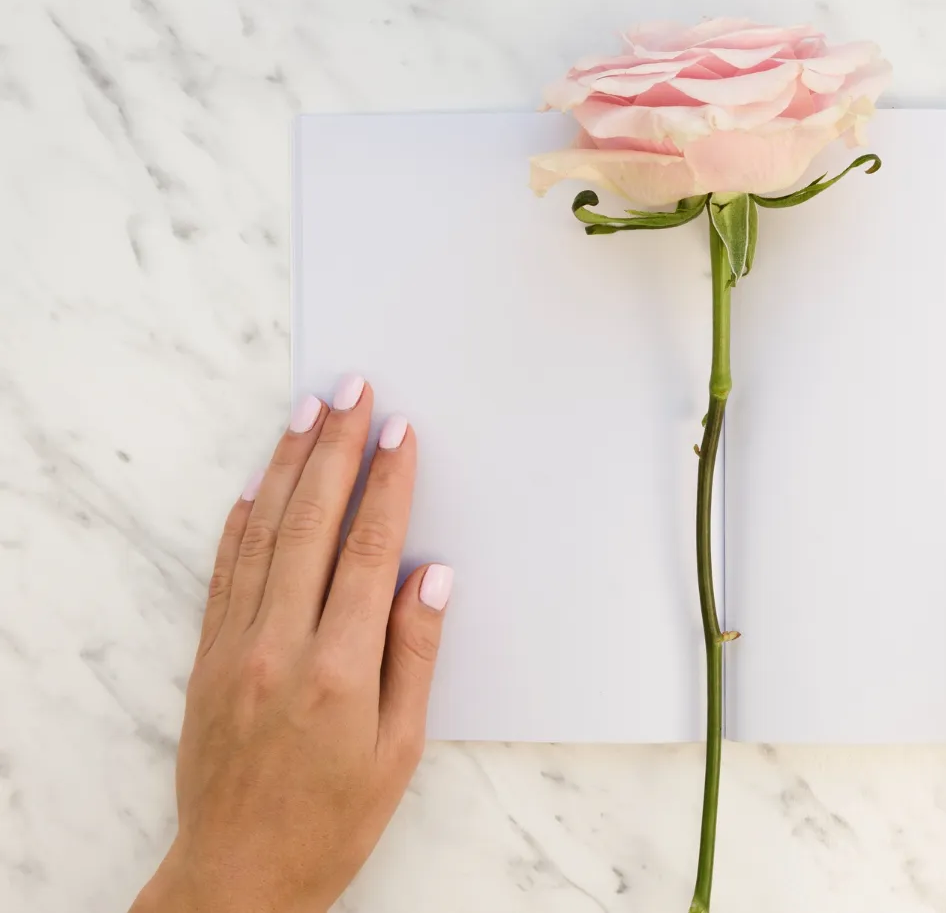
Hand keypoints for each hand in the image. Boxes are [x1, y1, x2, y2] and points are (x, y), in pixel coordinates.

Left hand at [132, 377, 451, 912]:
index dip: (386, 484)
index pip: (366, 550)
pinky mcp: (208, 657)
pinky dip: (241, 522)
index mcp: (338, 669)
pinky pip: (224, 573)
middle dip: (334, 448)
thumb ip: (414, 654)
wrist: (239, 874)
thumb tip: (429, 577)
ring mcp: (234, 647)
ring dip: (286, 465)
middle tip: (351, 389)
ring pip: (261, 535)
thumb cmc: (331, 820)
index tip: (399, 432)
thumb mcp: (399, 749)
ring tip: (305, 412)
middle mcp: (278, 646)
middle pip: (309, 523)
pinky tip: (257, 485)